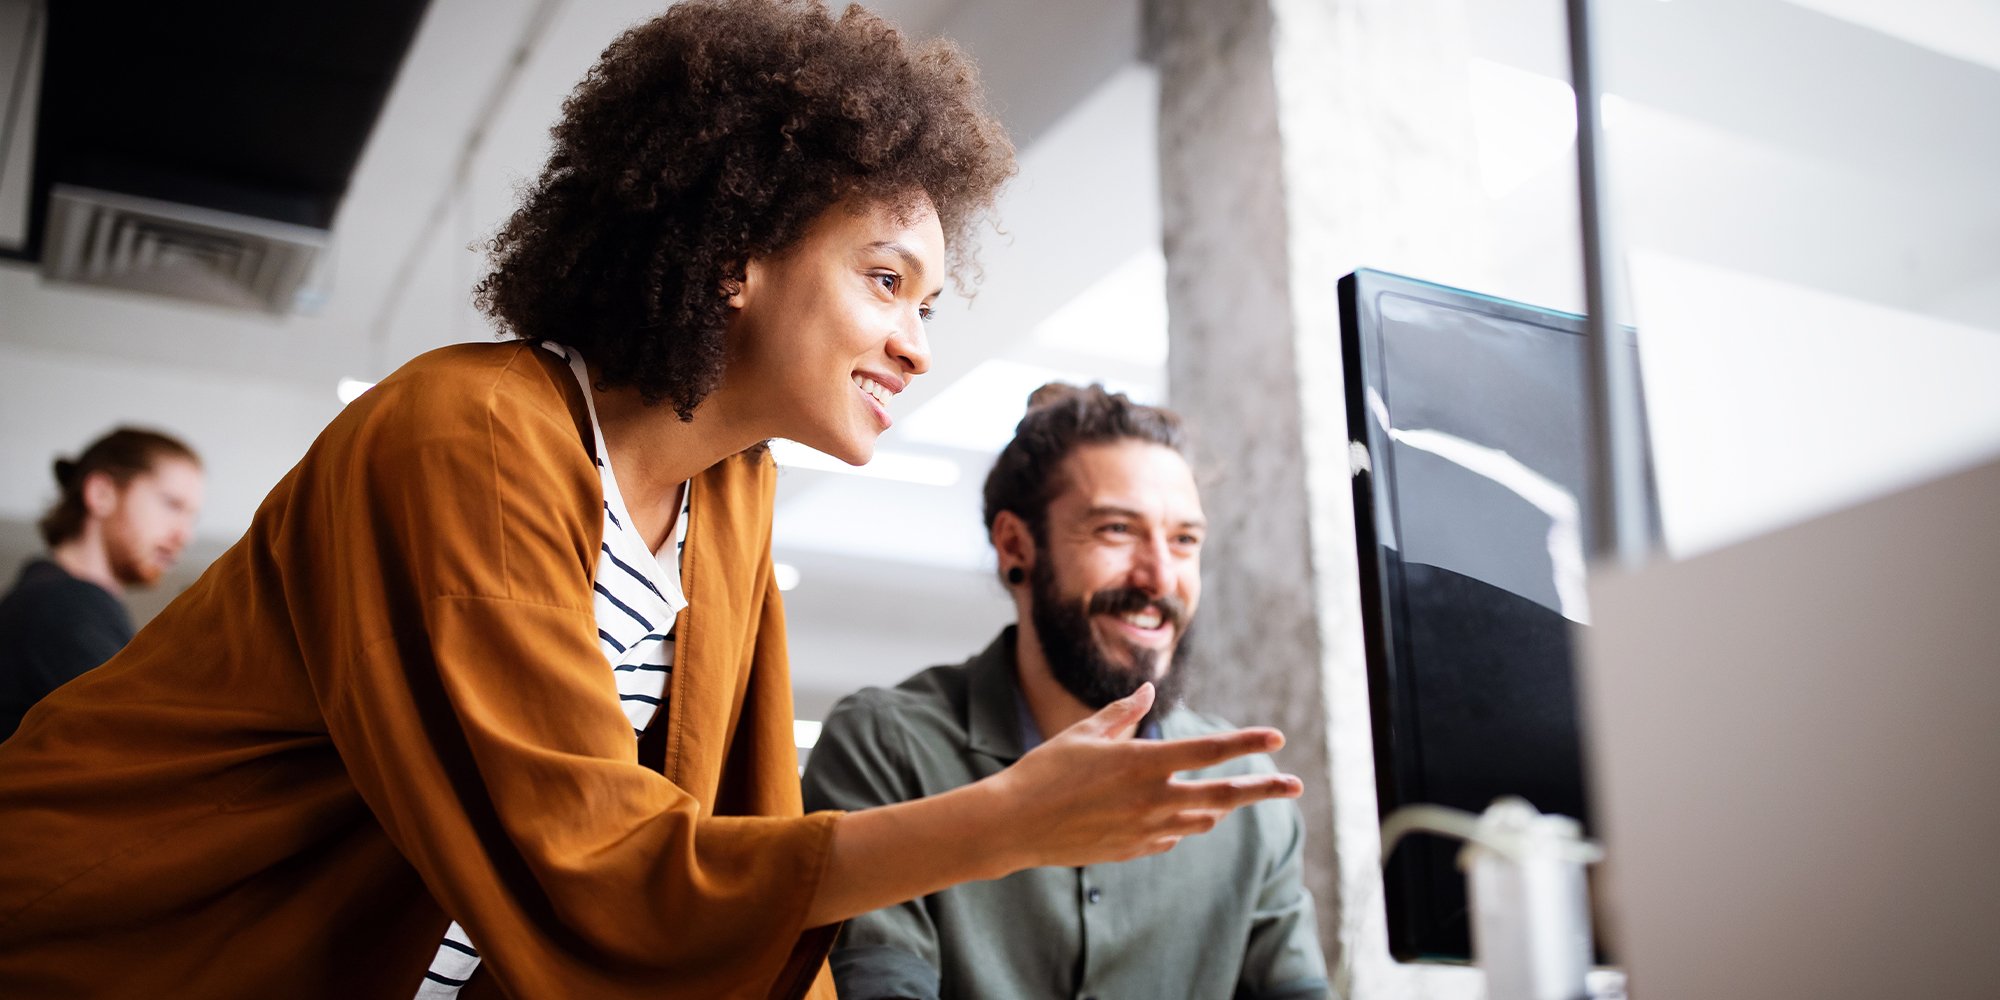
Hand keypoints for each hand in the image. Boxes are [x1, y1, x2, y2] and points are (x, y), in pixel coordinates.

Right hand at [981, 683, 1303, 871]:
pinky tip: (1177, 816)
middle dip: (1264, 789)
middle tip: (1296, 786)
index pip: (1210, 750)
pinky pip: (1172, 836)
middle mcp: (1153, 799)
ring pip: (1202, 819)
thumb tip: (1146, 692)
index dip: (1247, 742)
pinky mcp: (1133, 851)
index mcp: (1143, 762)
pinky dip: (1181, 824)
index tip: (1276, 737)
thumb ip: (1123, 714)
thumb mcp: (1084, 733)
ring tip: (1235, 798)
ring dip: (1222, 807)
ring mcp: (1146, 830)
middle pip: (1224, 794)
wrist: (1014, 826)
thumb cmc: (1044, 770)